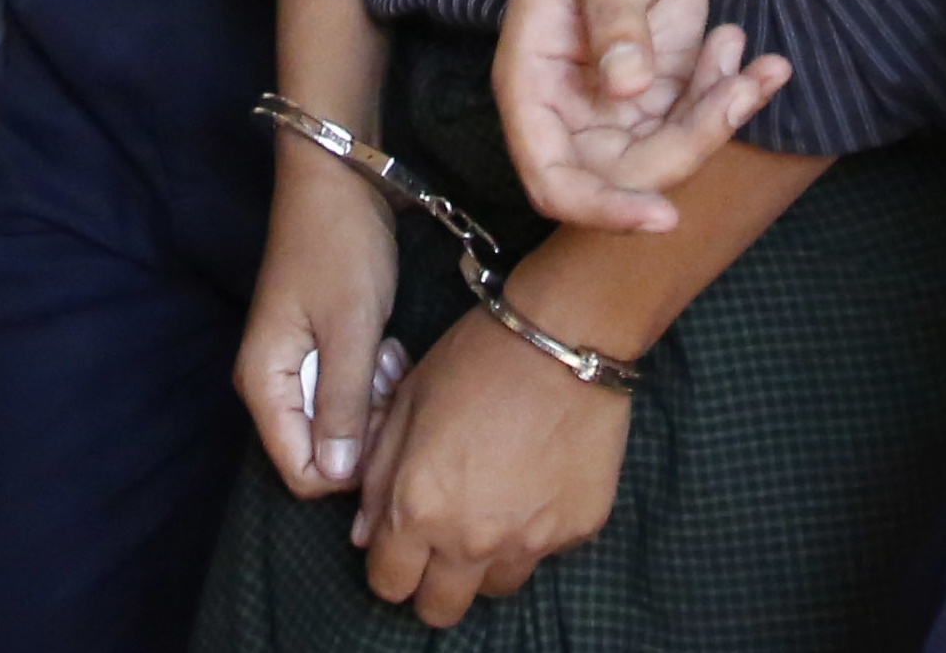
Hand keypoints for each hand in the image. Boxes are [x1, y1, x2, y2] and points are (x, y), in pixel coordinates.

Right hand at [237, 146, 404, 495]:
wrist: (337, 180)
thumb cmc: (340, 248)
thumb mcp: (350, 327)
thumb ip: (343, 404)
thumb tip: (337, 475)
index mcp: (266, 385)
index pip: (300, 471)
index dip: (348, 467)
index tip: (384, 422)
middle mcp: (273, 384)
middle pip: (322, 450)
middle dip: (366, 428)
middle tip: (390, 378)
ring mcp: (296, 366)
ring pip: (341, 421)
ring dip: (374, 400)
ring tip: (391, 353)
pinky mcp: (320, 349)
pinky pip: (349, 391)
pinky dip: (373, 378)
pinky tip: (389, 345)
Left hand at [352, 302, 631, 625]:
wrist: (564, 337)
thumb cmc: (475, 359)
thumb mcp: (406, 405)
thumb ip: (380, 478)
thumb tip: (366, 534)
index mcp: (420, 510)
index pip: (389, 584)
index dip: (390, 565)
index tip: (401, 543)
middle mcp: (474, 540)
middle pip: (441, 608)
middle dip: (433, 582)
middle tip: (443, 540)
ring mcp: (532, 540)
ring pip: (497, 586)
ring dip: (487, 560)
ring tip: (495, 506)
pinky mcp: (579, 528)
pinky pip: (548, 550)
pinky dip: (537, 528)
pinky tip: (538, 480)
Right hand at [497, 0, 788, 232]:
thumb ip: (615, 21)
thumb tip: (627, 89)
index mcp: (533, 85)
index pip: (553, 178)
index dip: (601, 208)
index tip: (663, 215)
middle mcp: (571, 108)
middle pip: (625, 174)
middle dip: (689, 147)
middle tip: (738, 93)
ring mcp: (619, 103)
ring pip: (673, 149)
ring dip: (722, 117)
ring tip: (758, 64)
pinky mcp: (662, 88)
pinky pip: (700, 115)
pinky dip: (735, 94)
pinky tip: (755, 54)